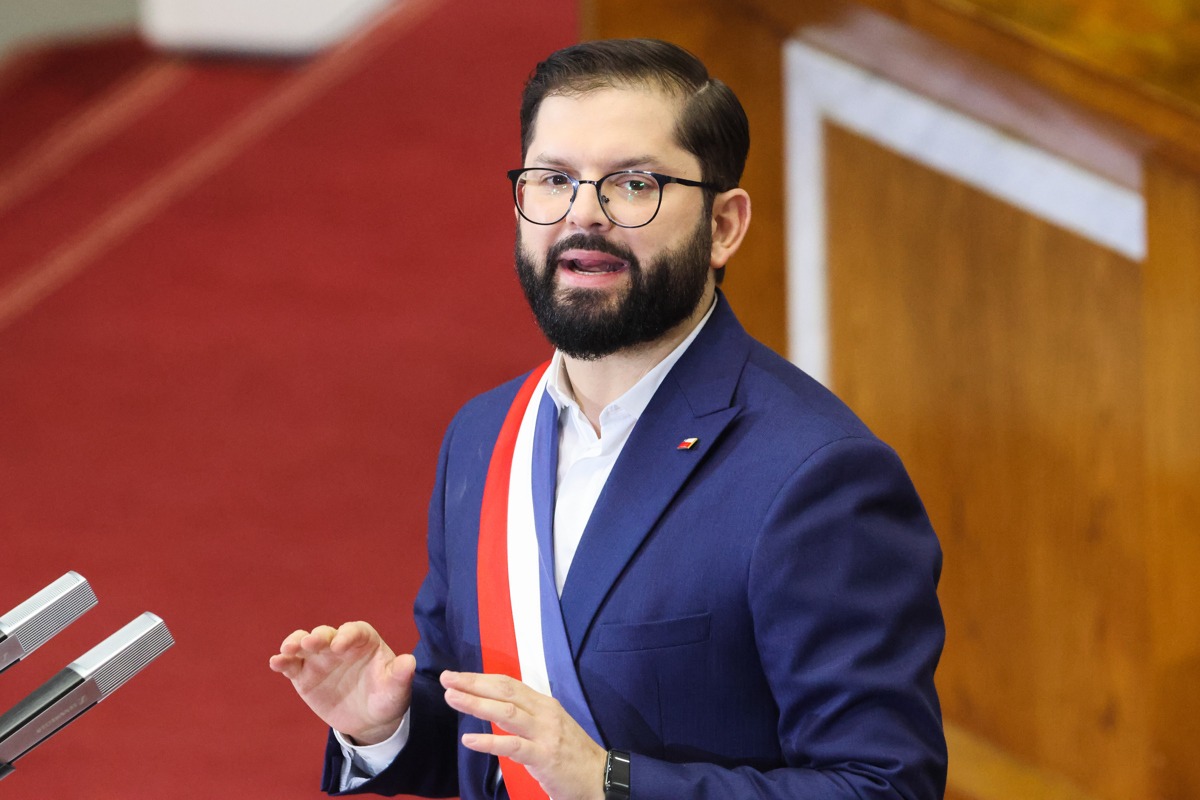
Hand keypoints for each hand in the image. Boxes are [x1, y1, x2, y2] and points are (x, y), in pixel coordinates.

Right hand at [269, 621, 414, 744]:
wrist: (369, 719)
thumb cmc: (386, 697)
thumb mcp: (396, 689)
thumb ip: (401, 675)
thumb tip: (409, 662)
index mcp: (364, 641)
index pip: (355, 631)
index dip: (347, 635)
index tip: (340, 645)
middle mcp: (339, 644)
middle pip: (325, 634)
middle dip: (317, 637)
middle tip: (310, 642)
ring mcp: (319, 659)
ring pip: (303, 644)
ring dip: (294, 643)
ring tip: (288, 650)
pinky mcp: (304, 676)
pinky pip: (291, 665)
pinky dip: (282, 662)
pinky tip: (275, 662)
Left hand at [441, 671, 606, 799]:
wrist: (599, 776)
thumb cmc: (571, 753)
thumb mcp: (550, 725)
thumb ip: (526, 714)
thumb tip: (496, 706)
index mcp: (543, 703)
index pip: (507, 683)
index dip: (480, 677)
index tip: (456, 675)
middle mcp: (544, 712)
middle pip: (504, 691)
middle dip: (473, 683)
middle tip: (446, 679)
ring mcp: (545, 733)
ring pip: (506, 712)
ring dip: (476, 704)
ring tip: (452, 699)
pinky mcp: (544, 756)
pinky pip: (512, 746)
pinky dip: (489, 742)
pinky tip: (469, 739)